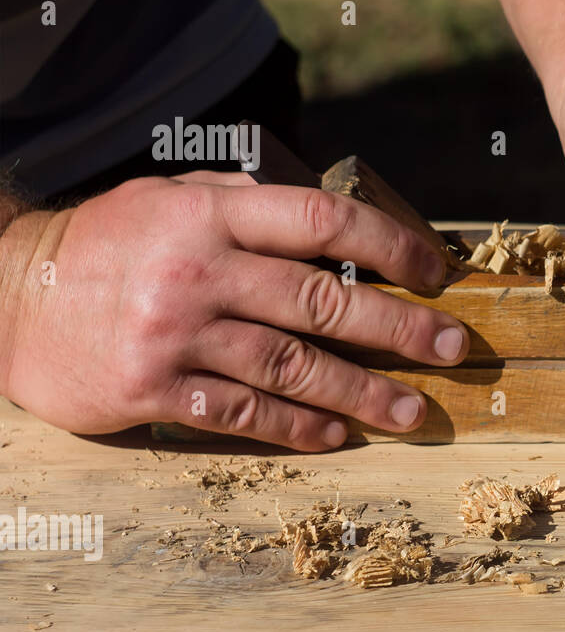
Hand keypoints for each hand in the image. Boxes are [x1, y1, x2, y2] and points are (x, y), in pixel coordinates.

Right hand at [0, 174, 467, 450]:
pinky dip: (295, 426)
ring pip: (292, 365)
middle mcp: (199, 269)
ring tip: (413, 410)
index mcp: (211, 213)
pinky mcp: (154, 389)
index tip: (436, 272)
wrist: (10, 297)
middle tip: (453, 349)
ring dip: (362, 392)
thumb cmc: (109, 243)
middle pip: (322, 300)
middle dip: (400, 328)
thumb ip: (244, 200)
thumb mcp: (169, 196)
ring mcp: (176, 332)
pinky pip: (242, 413)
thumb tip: (326, 216)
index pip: (322, 220)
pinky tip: (336, 435)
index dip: (390, 244)